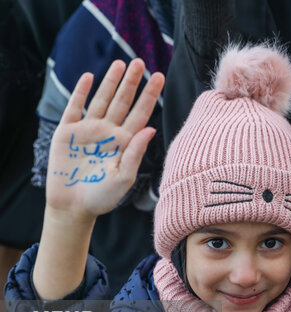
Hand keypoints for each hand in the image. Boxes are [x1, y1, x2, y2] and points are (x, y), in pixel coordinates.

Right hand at [46, 59, 164, 219]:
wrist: (74, 207)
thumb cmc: (103, 197)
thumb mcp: (124, 178)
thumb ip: (135, 153)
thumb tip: (150, 129)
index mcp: (125, 142)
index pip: (141, 113)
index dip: (150, 95)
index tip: (160, 76)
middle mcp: (109, 132)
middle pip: (123, 101)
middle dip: (131, 82)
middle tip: (140, 61)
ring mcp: (89, 130)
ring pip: (102, 100)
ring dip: (110, 82)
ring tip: (121, 63)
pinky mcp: (68, 132)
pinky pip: (75, 107)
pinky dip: (81, 92)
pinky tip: (90, 77)